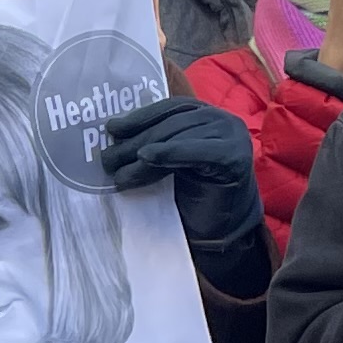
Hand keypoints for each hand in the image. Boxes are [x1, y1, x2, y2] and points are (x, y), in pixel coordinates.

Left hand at [95, 94, 265, 272]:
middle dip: (136, 141)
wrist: (218, 233)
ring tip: (118, 172)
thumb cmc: (191, 197)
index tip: (111, 129)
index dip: (139, 117)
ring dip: (143, 152)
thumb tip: (112, 130)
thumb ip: (152, 142)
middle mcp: (221, 120)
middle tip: (107, 159)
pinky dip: (170, 152)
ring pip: (179, 136)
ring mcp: (232, 137)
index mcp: (205, 115)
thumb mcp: (166, 163)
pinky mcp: (234, 157)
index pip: (169, 109)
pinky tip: (146, 157)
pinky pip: (197, 151)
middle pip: (171, 124)